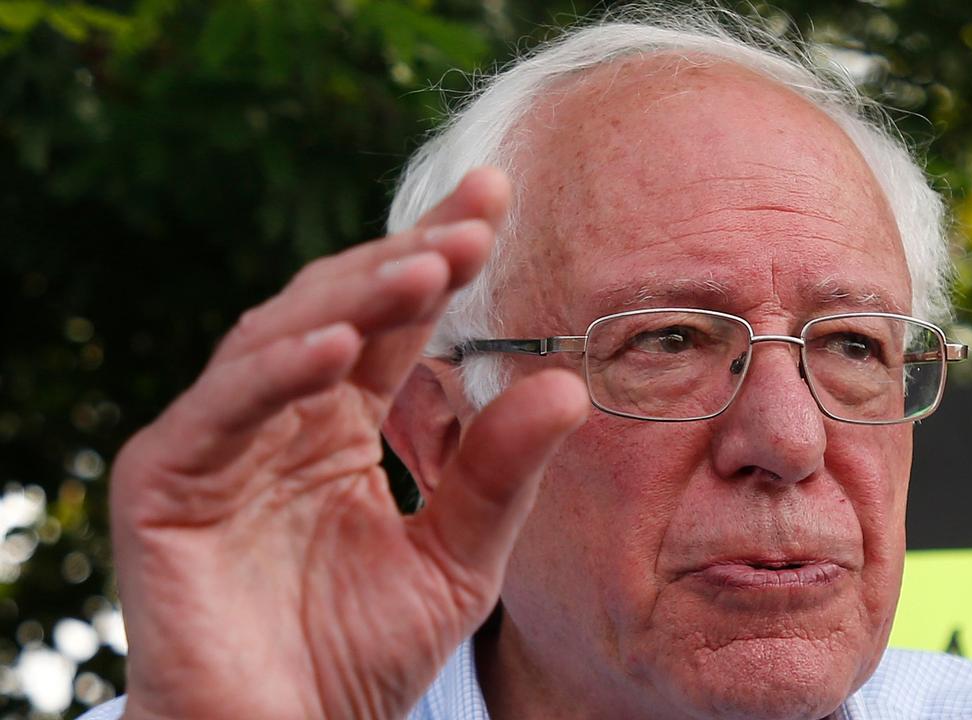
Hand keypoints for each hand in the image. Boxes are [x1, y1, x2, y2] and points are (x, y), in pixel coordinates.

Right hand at [109, 169, 588, 718]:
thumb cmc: (359, 656)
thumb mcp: (457, 556)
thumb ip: (499, 472)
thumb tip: (567, 384)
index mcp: (339, 422)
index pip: (392, 321)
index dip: (436, 256)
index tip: (495, 198)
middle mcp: (278, 416)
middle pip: (339, 308)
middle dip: (405, 260)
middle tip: (473, 222)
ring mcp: (218, 441)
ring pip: (279, 337)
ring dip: (354, 297)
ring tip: (428, 269)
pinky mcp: (164, 480)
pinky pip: (222, 409)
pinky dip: (277, 371)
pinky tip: (342, 348)